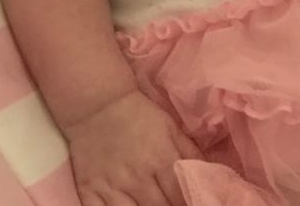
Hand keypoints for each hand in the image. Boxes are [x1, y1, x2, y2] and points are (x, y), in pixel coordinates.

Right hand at [65, 88, 202, 205]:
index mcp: (160, 159)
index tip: (196, 204)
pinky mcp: (89, 191)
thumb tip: (211, 174)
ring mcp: (111, 187)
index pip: (181, 195)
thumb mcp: (169, 127)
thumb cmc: (138, 115)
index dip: (190, 204)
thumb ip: (189, 153)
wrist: (97, 104)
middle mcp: (137, 177)